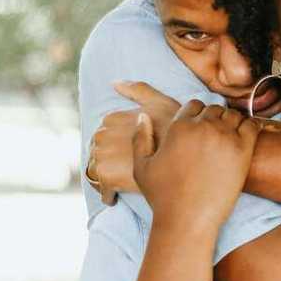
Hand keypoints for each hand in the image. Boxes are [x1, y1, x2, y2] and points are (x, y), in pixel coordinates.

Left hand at [85, 82, 180, 204]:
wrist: (184, 155)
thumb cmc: (174, 127)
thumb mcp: (159, 101)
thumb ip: (138, 89)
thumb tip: (114, 83)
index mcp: (110, 119)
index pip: (104, 136)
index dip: (116, 146)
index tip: (128, 154)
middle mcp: (101, 136)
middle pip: (98, 154)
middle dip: (108, 162)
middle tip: (126, 171)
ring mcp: (102, 157)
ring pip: (97, 173)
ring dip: (106, 179)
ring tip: (121, 185)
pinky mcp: (107, 178)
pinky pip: (103, 191)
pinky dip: (109, 195)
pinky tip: (120, 197)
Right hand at [133, 100, 258, 231]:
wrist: (187, 220)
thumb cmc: (163, 197)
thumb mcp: (142, 166)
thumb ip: (140, 138)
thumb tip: (143, 115)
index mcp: (179, 126)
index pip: (194, 105)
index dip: (197, 115)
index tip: (201, 129)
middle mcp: (202, 126)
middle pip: (215, 109)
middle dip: (215, 119)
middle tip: (216, 137)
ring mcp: (224, 137)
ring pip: (233, 115)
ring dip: (232, 123)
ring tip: (230, 140)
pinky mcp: (243, 150)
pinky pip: (252, 125)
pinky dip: (251, 128)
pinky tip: (246, 140)